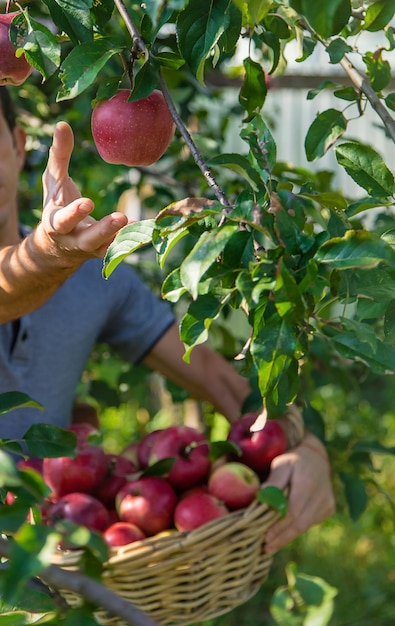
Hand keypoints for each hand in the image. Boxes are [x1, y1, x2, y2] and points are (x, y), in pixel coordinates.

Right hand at [40, 121, 127, 259]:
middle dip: (103, 230)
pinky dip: (135, 240)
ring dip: (124, 237)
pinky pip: (123, 248)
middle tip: (121, 218)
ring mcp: (92, 249)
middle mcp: (74, 240)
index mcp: (57, 223)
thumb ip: (58, 156)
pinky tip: (150, 229)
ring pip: (108, 248)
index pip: (63, 220)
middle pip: (88, 239)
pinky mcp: (107, 252)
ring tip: (140, 225)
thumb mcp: (54, 181)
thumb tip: (62, 124)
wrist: (58, 245)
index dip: (74, 213)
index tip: (88, 202)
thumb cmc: (57, 203)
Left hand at [262, 433, 335, 553]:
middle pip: (300, 524)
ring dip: (288, 536)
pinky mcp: (329, 509)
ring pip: (305, 526)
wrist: (316, 458)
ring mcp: (327, 503)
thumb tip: (263, 495)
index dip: (279, 527)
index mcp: (308, 483)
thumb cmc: (293, 461)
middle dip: (282, 538)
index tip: (265, 537)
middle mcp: (321, 495)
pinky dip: (296, 528)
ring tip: (271, 545)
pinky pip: (310, 522)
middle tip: (266, 548)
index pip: (292, 512)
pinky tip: (284, 533)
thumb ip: (274, 480)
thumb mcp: (281, 464)